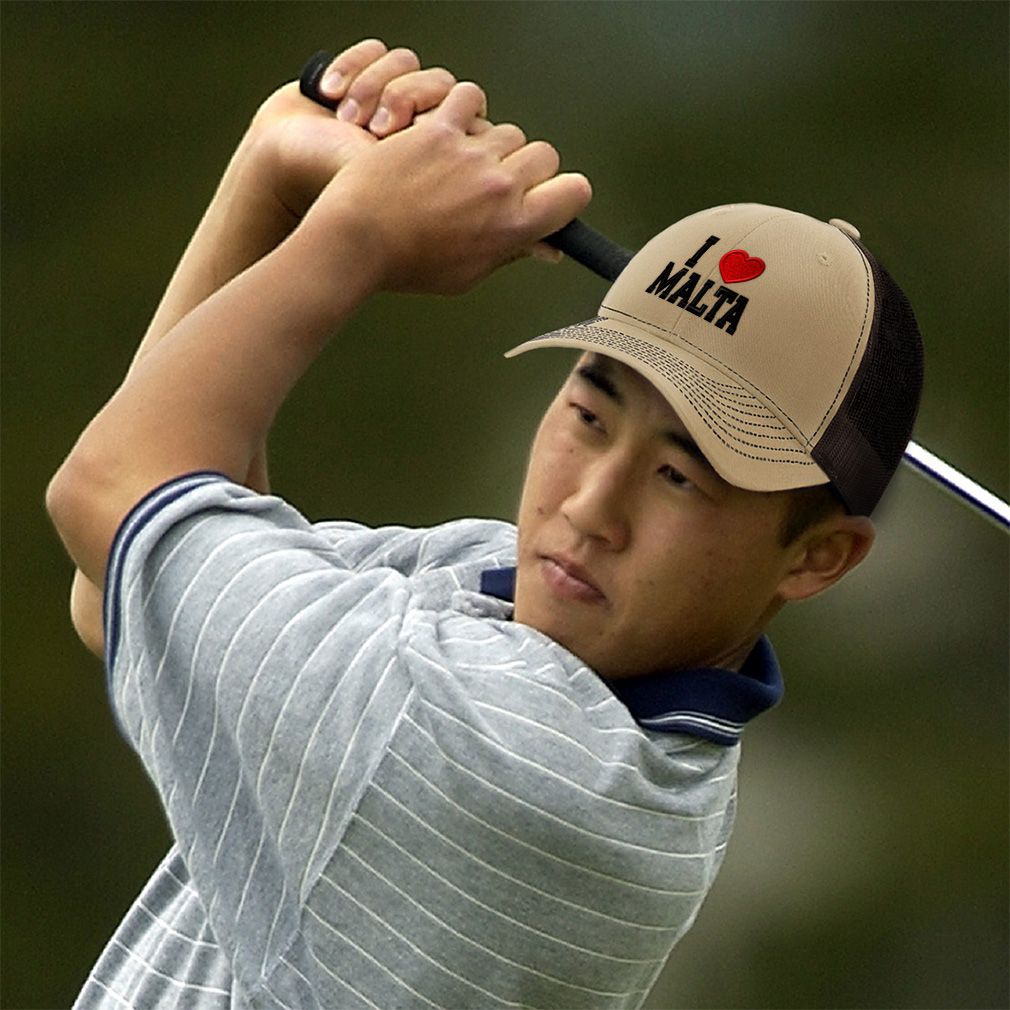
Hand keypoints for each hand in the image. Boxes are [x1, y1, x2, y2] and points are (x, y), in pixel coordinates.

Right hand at [243, 39, 458, 221]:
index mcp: (437, 159)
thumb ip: (440, 168)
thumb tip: (472, 148)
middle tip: (373, 131)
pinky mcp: (362, 76)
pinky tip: (328, 94)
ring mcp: (389, 100)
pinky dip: (352, 66)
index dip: (436, 119)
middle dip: (403, 99)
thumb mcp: (395, 183)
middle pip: (440, 83)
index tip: (402, 144)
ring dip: (372, 86)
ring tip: (346, 119)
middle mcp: (418, 127)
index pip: (466, 116)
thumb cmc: (335, 183)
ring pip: (406, 62)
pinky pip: (376, 49)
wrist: (280, 167)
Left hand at [297, 81, 591, 294]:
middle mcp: (499, 187)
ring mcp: (469, 155)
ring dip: (490, 142)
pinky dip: (461, 109)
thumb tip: (547, 248)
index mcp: (513, 226)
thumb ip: (509, 253)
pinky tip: (446, 129)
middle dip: (526, 167)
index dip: (564, 194)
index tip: (545, 198)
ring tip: (460, 163)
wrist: (356, 241)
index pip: (574, 192)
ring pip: (506, 129)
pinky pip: (468, 98)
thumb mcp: (467, 274)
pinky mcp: (437, 130)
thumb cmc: (407, 265)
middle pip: (544, 155)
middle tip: (496, 182)